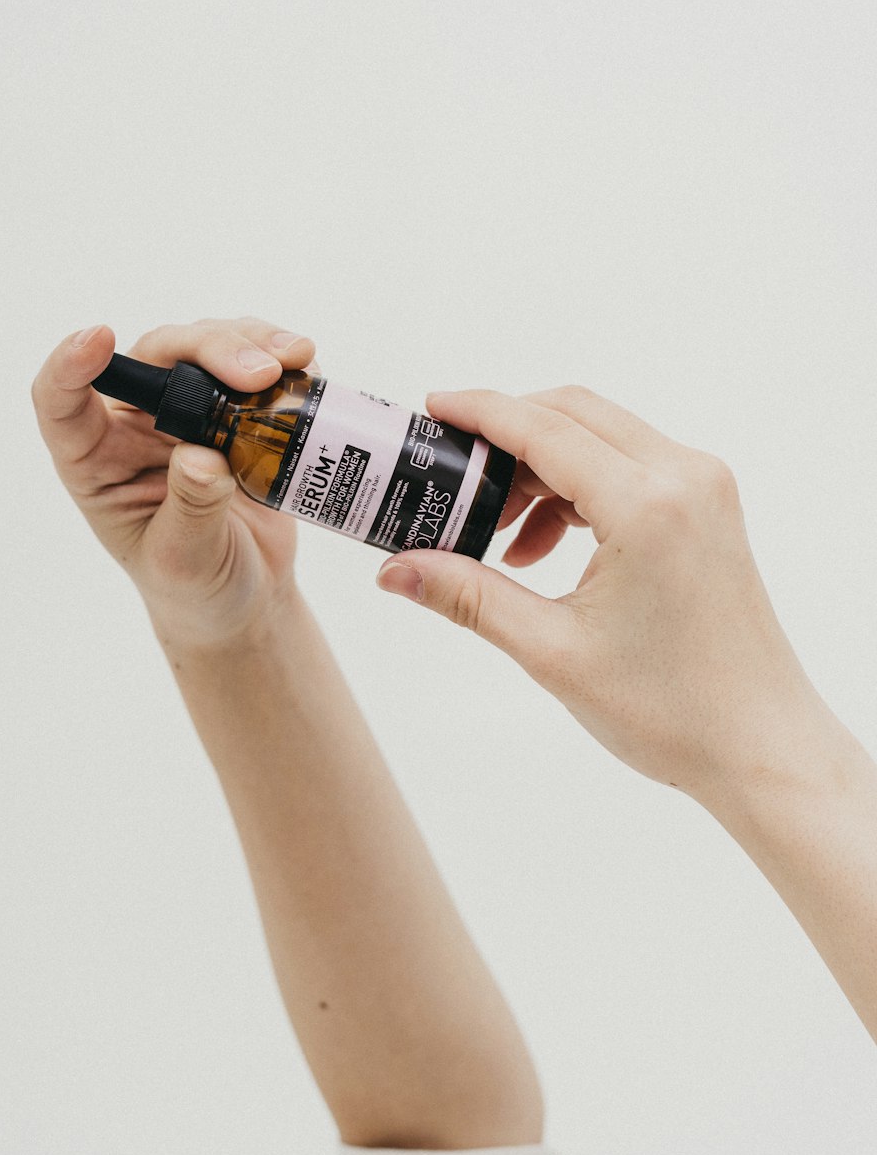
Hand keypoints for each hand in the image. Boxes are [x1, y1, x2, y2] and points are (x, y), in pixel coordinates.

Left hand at [31, 316, 316, 651]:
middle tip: (260, 374)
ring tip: (297, 360)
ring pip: (205, 345)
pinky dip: (277, 353)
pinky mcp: (232, 408)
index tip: (98, 337)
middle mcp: (134, 425)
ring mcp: (185, 410)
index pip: (62, 402)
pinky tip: (306, 366)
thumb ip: (191, 511)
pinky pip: (249, 358)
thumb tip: (199, 455)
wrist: (247, 598)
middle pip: (156, 355)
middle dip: (208, 349)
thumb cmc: (196, 587)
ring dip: (250, 341)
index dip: (69, 365)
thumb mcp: (187, 562)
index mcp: (97, 463)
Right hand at [376, 384, 831, 802]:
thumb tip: (393, 571)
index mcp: (647, 505)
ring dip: (540, 470)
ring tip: (495, 540)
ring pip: (601, 438)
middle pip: (573, 414)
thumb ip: (467, 596)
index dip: (479, 412)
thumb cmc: (672, 711)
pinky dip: (576, 490)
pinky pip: (628, 467)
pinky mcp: (709, 509)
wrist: (761, 746)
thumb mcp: (551, 651)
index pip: (544, 428)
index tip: (430, 408)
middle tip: (448, 472)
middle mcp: (684, 477)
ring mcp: (704, 489)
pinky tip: (541, 550)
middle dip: (505, 436)